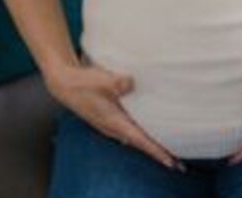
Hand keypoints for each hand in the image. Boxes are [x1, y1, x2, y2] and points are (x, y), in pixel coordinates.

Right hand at [45, 62, 180, 170]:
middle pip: (141, 143)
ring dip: (151, 143)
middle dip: (158, 152)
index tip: (170, 162)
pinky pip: (131, 130)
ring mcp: (112, 125)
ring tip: (169, 149)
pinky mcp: (111, 119)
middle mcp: (114, 127)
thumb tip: (131, 83)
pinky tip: (152, 128)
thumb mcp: (100, 79)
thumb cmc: (82, 83)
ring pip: (136, 138)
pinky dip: (143, 133)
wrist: (64, 84)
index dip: (156, 151)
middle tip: (178, 162)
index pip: (140, 140)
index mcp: (113, 121)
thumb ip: (117, 82)